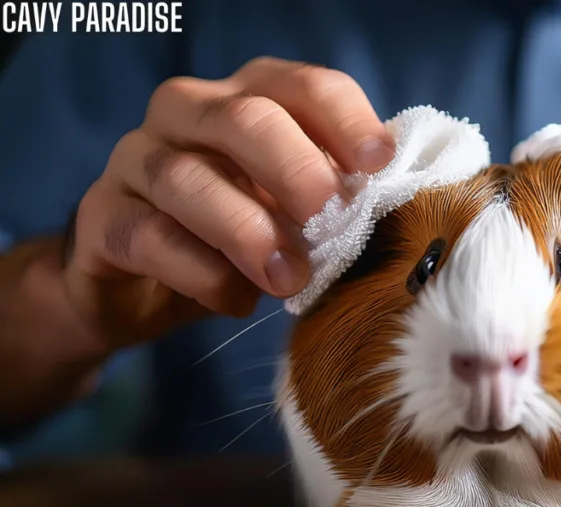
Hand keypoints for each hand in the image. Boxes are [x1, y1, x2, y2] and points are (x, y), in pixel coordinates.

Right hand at [64, 57, 393, 350]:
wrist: (143, 288)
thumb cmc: (240, 237)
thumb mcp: (293, 213)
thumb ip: (333, 199)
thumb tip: (395, 206)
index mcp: (247, 98)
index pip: (302, 87)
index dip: (345, 120)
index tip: (379, 164)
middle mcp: (186, 113)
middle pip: (244, 118)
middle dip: (295, 168)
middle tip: (330, 219)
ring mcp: (136, 160)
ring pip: (187, 178)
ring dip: (247, 231)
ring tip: (289, 279)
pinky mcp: (102, 219)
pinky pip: (149, 236)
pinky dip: (201, 273)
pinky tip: (236, 301)